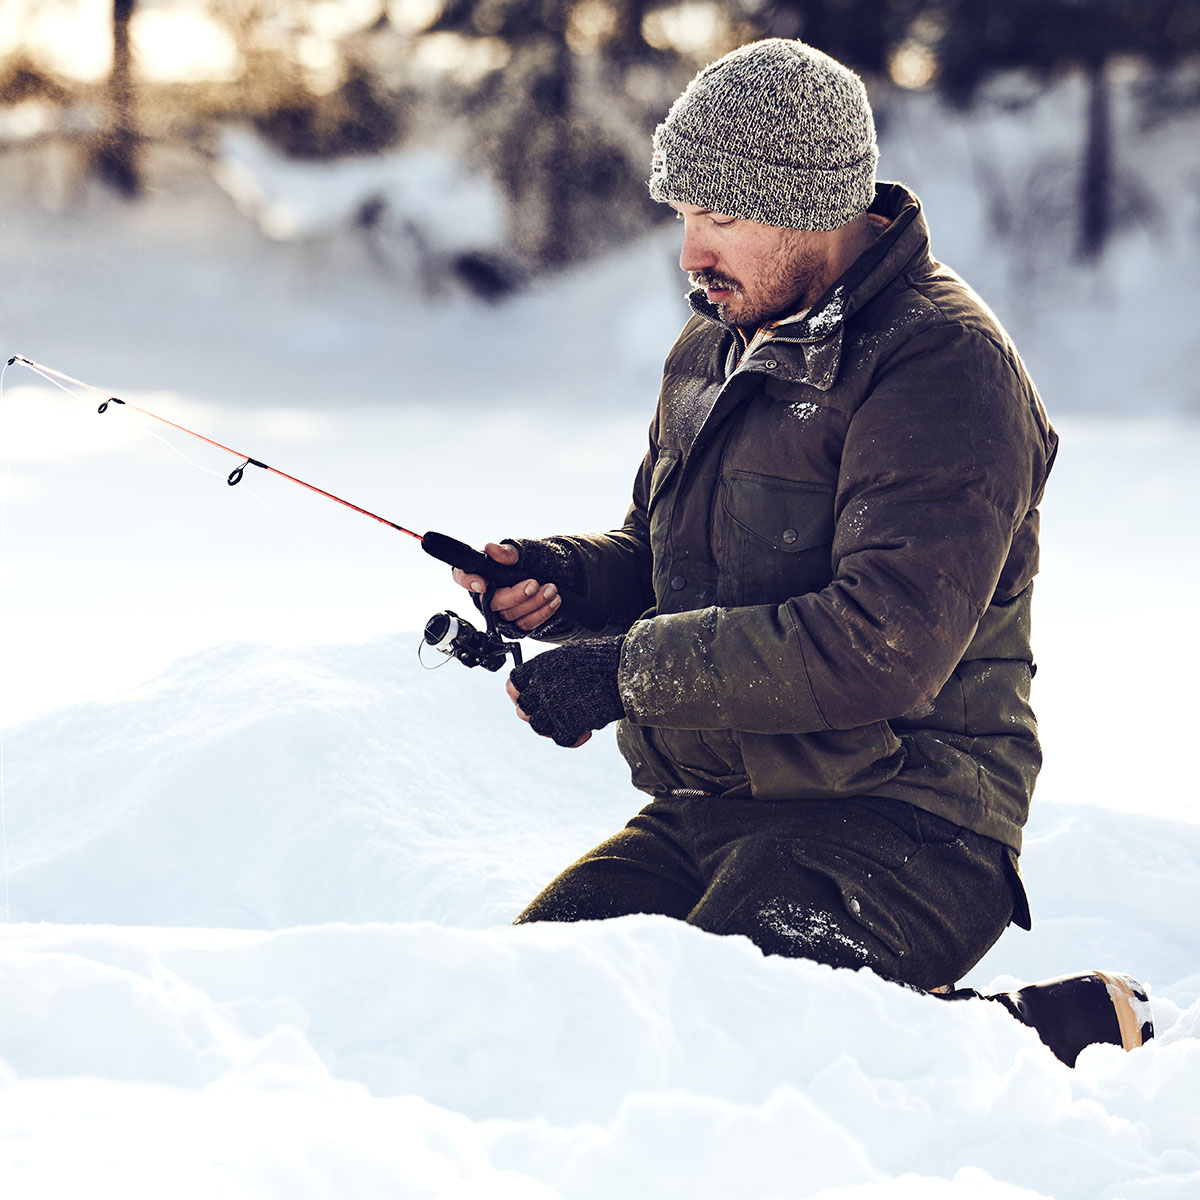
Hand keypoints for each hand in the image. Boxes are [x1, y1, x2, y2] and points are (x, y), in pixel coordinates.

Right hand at [451, 541, 562, 632]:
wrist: (550, 575)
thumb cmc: (528, 561)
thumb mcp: (520, 552)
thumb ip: (507, 552)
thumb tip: (491, 549)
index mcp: (480, 573)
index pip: (462, 577)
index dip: (469, 582)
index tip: (483, 585)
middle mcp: (486, 595)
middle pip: (492, 602)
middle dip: (515, 595)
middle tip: (534, 584)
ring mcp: (501, 612)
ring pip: (512, 615)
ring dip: (534, 603)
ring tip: (551, 589)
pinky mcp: (516, 624)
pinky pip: (526, 624)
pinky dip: (542, 613)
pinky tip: (554, 601)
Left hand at [506, 637, 625, 747]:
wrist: (624, 669)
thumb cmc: (604, 659)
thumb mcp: (570, 656)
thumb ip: (553, 672)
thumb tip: (546, 685)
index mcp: (541, 666)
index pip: (513, 683)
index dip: (518, 693)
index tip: (527, 698)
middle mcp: (542, 686)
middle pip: (523, 709)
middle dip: (536, 713)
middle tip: (553, 715)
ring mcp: (553, 706)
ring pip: (538, 726)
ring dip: (553, 727)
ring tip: (571, 722)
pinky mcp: (568, 723)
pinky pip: (561, 739)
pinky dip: (573, 738)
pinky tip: (585, 732)